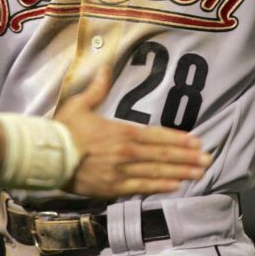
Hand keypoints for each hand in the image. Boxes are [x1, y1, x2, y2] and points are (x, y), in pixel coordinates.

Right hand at [55, 66, 210, 197]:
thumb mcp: (79, 104)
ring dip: (180, 172)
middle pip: (162, 155)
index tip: (196, 141)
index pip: (156, 136)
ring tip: (199, 173)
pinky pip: (140, 188)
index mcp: (121, 132)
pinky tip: (175, 186)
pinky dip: (159, 187)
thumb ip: (98, 88)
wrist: (46, 157)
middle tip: (207, 159)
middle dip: (187, 157)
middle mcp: (126, 153)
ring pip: (156, 173)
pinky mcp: (112, 188)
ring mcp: (120, 172)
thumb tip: (106, 66)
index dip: (178, 139)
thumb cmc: (62, 130)